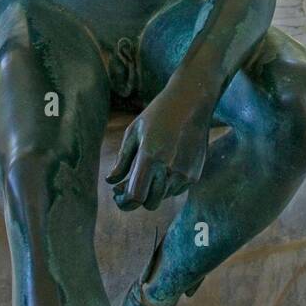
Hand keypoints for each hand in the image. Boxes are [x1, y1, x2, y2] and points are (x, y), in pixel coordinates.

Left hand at [106, 86, 211, 211]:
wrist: (191, 102)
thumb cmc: (158, 114)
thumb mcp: (134, 132)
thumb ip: (122, 160)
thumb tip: (111, 182)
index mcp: (151, 158)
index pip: (136, 197)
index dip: (125, 202)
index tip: (118, 196)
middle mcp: (169, 170)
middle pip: (150, 203)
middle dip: (138, 198)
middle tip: (129, 186)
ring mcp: (184, 174)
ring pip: (163, 197)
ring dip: (153, 190)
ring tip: (148, 171)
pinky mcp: (194, 175)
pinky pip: (176, 190)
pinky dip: (167, 185)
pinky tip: (165, 165)